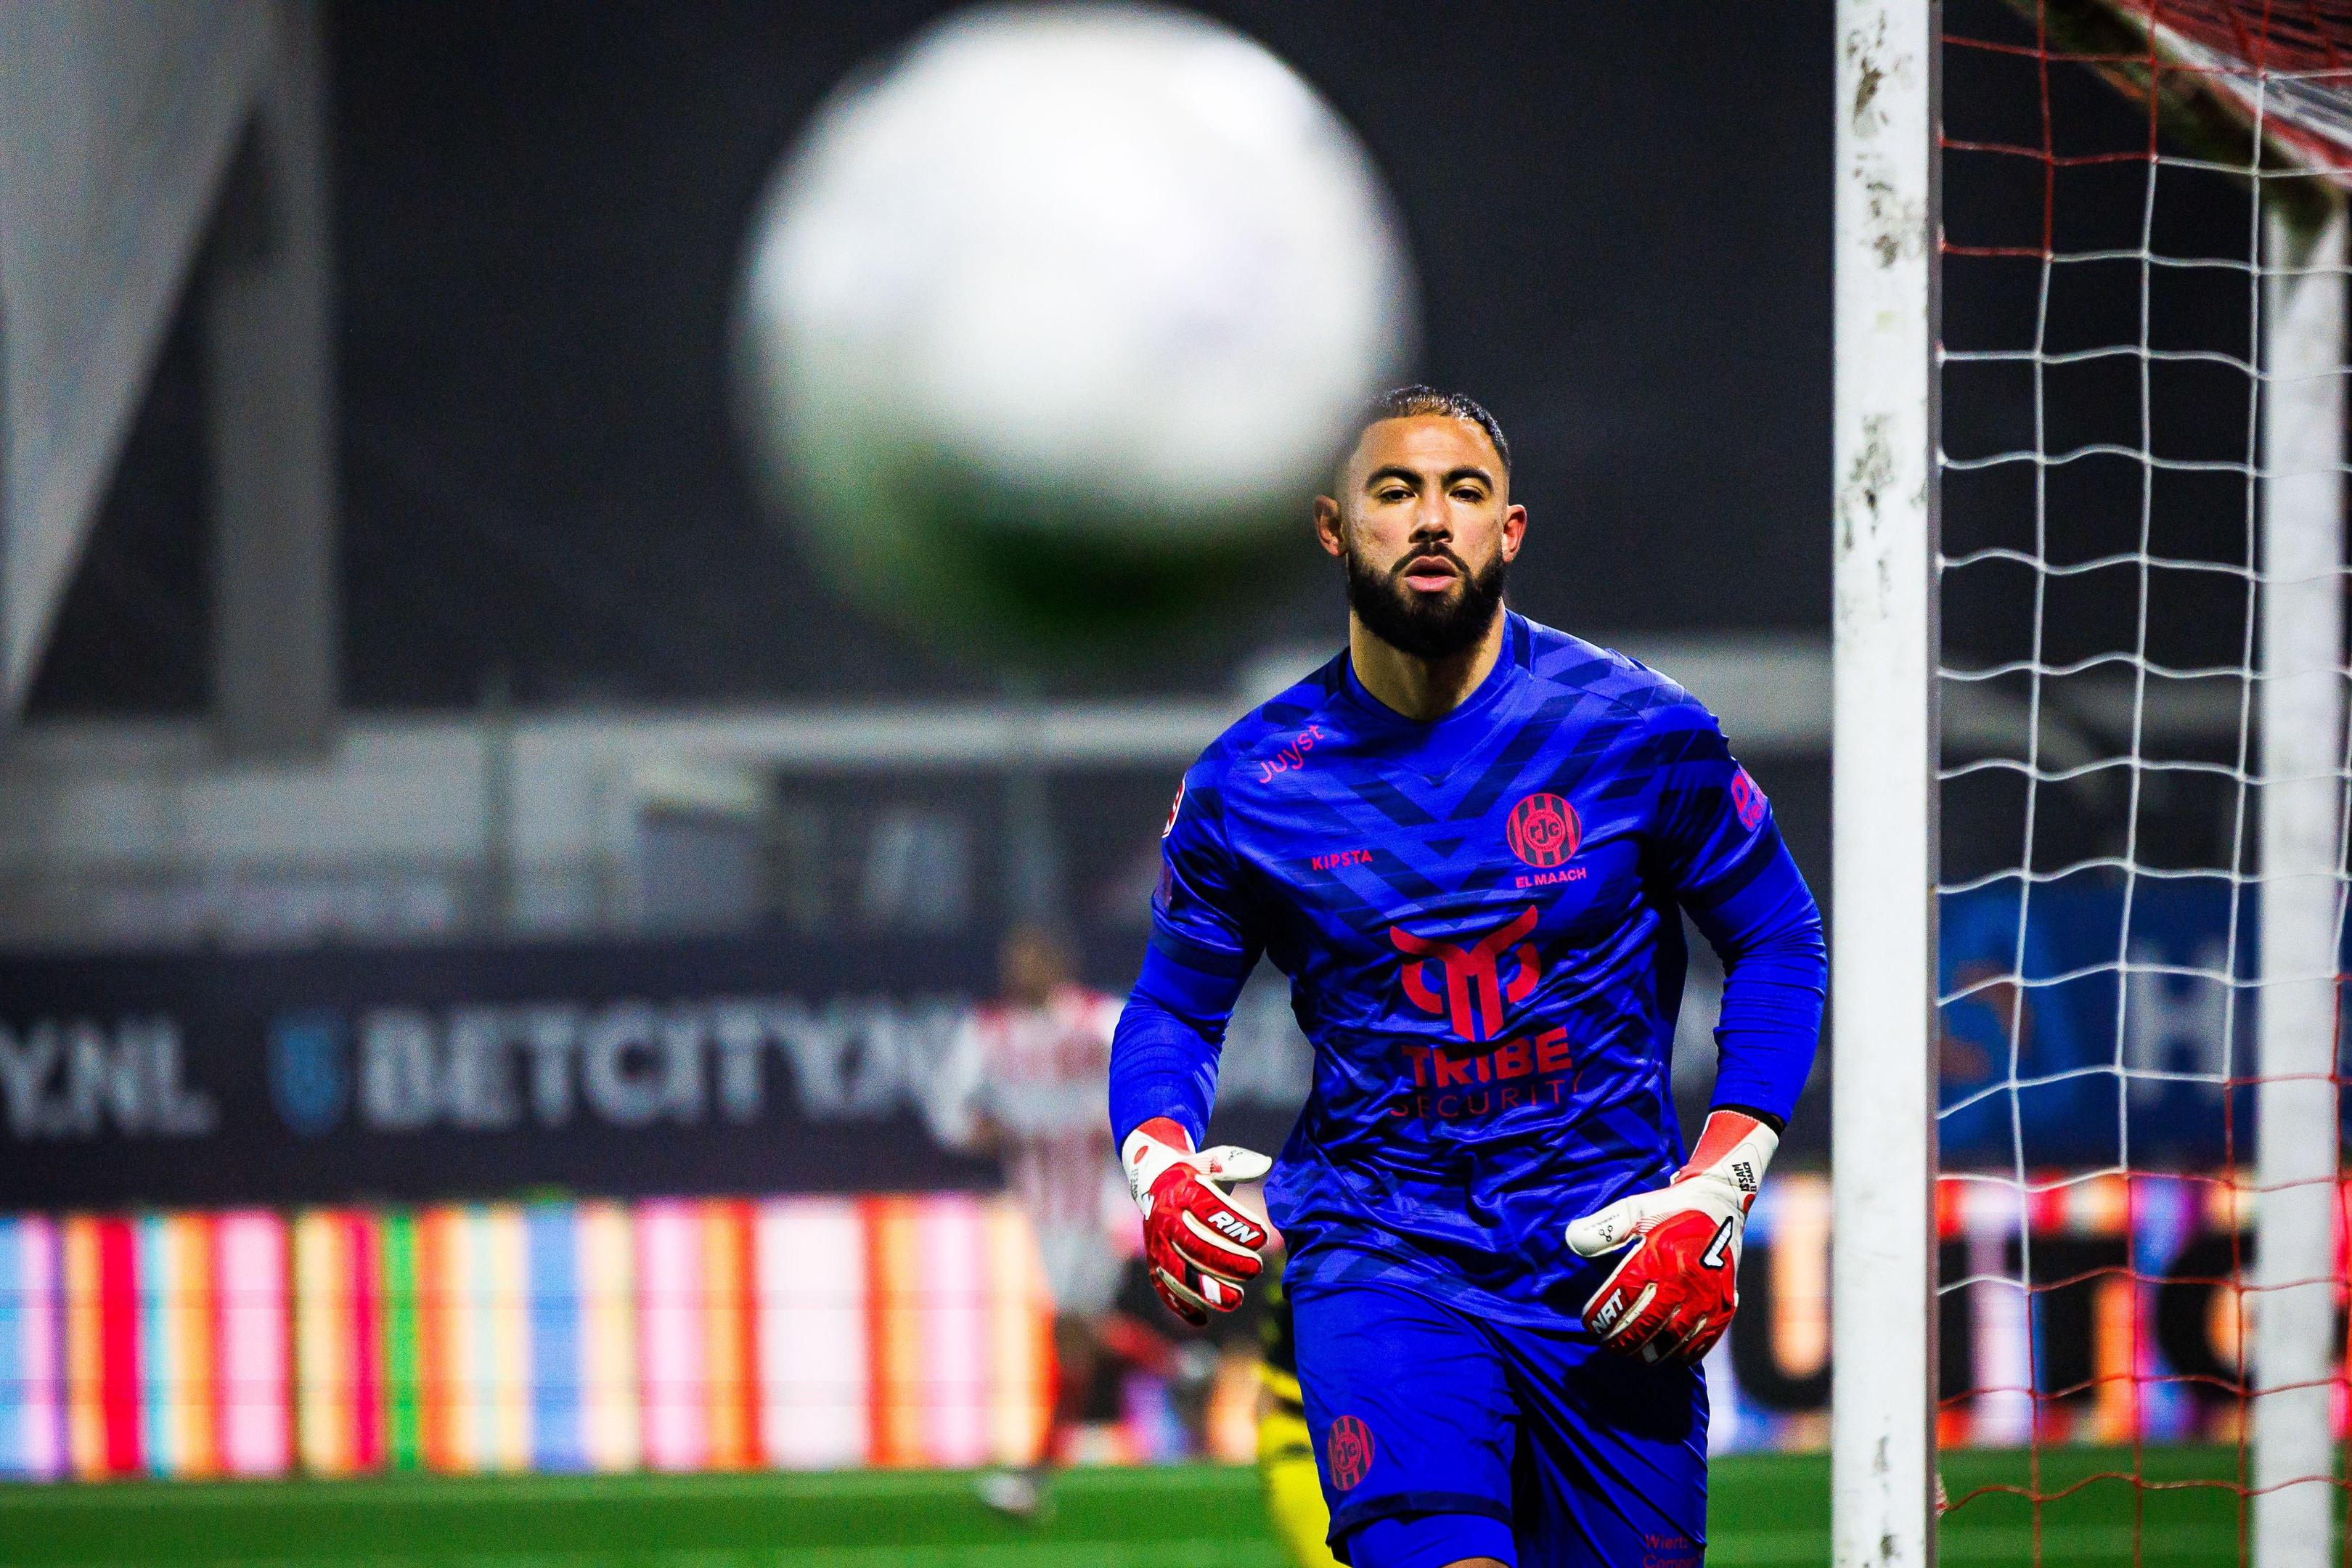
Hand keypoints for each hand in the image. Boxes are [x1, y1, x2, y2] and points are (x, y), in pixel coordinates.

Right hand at [1122, 1117, 1272, 1325]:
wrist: (1151, 1180)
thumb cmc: (1194, 1172)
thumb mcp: (1211, 1160)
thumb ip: (1235, 1164)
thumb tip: (1264, 1163)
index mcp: (1182, 1190)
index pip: (1209, 1208)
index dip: (1236, 1224)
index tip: (1264, 1236)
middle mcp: (1166, 1218)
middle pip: (1194, 1245)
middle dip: (1226, 1261)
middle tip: (1255, 1269)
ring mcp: (1156, 1243)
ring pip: (1177, 1272)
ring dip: (1205, 1290)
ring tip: (1236, 1300)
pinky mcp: (1153, 1262)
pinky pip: (1163, 1288)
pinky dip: (1180, 1306)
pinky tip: (1202, 1319)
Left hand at [1565, 1111, 1777, 1363]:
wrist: (1722, 1202)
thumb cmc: (1671, 1208)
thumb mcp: (1635, 1209)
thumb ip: (1604, 1228)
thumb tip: (1571, 1240)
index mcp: (1658, 1257)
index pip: (1623, 1298)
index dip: (1603, 1316)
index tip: (1589, 1325)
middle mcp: (1684, 1281)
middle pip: (1646, 1325)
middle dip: (1622, 1340)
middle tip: (1608, 1345)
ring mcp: (1707, 1297)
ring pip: (1674, 1340)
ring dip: (1651, 1352)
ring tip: (1634, 1354)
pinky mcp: (1725, 1305)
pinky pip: (1703, 1341)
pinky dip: (1684, 1354)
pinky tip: (1669, 1357)